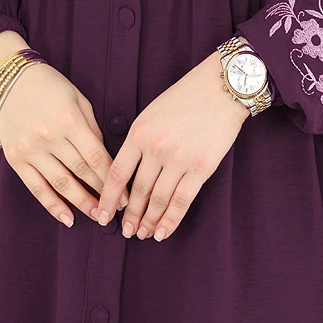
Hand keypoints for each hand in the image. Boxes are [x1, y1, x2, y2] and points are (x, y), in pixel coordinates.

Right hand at [0, 63, 129, 226]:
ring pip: (61, 184)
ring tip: (97, 215)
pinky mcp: (15, 159)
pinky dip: (52, 205)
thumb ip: (91, 127)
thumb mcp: (77, 98)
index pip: (96, 156)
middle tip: (115, 209)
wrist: (8, 80)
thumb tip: (104, 157)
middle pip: (81, 172)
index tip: (125, 193)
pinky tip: (67, 217)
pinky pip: (36, 188)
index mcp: (68, 119)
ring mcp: (30, 149)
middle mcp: (49, 136)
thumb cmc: (49, 85)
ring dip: (81, 203)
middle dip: (101, 193)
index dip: (112, 178)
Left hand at [96, 51, 249, 240]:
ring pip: (158, 200)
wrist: (220, 88)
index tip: (102, 215)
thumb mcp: (151, 113)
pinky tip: (163, 232)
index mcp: (139, 132)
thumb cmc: (185, 98)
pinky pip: (182, 201)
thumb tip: (127, 173)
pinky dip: (171, 220)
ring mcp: (179, 159)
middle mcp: (156, 148)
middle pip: (137, 191)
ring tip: (143, 234)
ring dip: (149, 222)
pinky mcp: (200, 168)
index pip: (117, 173)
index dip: (108, 199)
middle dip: (130, 216)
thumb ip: (138, 140)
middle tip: (127, 231)